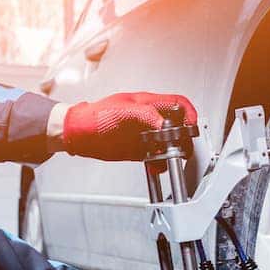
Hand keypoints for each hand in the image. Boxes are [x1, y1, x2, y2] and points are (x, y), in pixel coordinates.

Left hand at [62, 92, 197, 160]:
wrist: (78, 134)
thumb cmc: (95, 116)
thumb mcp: (123, 111)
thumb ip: (146, 115)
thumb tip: (164, 124)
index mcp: (148, 103)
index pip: (178, 103)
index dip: (189, 114)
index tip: (190, 128)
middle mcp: (149, 119)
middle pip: (178, 126)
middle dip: (183, 138)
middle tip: (180, 147)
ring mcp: (146, 135)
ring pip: (169, 144)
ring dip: (172, 153)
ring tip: (168, 158)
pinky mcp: (140, 149)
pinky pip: (156, 157)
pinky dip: (159, 163)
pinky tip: (154, 166)